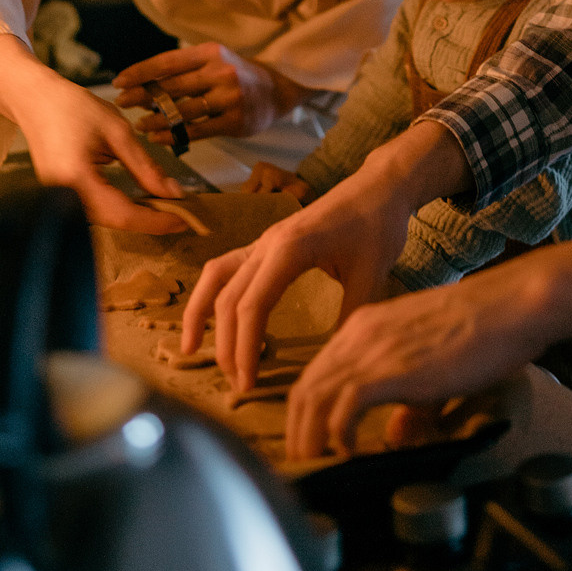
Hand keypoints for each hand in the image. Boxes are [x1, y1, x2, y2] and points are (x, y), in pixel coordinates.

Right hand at [0, 33, 189, 234]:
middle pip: (114, 222)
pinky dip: (120, 209)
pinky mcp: (60, 197)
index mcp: (76, 180)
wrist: (35, 99)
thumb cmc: (74, 107)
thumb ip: (145, 166)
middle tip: (183, 215)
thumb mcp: (117, 131)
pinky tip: (142, 202)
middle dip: (150, 221)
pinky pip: (95, 211)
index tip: (186, 220)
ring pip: (105, 220)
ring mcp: (58, 200)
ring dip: (137, 216)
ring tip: (167, 208)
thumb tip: (172, 193)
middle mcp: (63, 198)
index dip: (156, 221)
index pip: (123, 214)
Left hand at [114, 44, 302, 137]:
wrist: (278, 89)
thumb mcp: (214, 60)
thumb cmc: (236, 74)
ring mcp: (229, 98)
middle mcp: (220, 72)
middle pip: (172, 87)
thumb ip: (185, 70)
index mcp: (210, 52)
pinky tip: (158, 138)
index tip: (119, 81)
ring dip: (156, 119)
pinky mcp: (235, 121)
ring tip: (140, 124)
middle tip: (121, 103)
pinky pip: (196, 131)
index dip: (140, 72)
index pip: (167, 61)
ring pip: (182, 112)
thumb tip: (144, 84)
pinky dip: (174, 136)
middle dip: (142, 96)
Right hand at [181, 123, 471, 387]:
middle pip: (229, 296)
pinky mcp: (269, 241)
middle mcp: (268, 243)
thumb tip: (332, 360)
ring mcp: (265, 240)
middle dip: (226, 343)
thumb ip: (350, 315)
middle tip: (236, 384)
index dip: (244, 348)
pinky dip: (213, 291)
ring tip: (191, 349)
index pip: (252, 306)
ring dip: (200, 312)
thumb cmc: (379, 225)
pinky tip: (212, 313)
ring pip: (216, 275)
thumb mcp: (372, 273)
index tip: (248, 383)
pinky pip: (228, 265)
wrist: (380, 186)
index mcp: (290, 249)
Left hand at [285, 241, 571, 459]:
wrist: (508, 306)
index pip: (315, 374)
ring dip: (308, 439)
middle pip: (303, 388)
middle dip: (296, 433)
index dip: (305, 414)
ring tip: (315, 467)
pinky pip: (343, 406)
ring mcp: (373, 349)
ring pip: (313, 397)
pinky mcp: (392, 369)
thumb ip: (409, 402)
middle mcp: (359, 334)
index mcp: (364, 327)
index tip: (310, 446)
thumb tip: (395, 438)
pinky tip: (349, 452)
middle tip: (303, 466)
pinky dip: (337, 435)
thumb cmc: (480, 331)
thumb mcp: (431, 365)